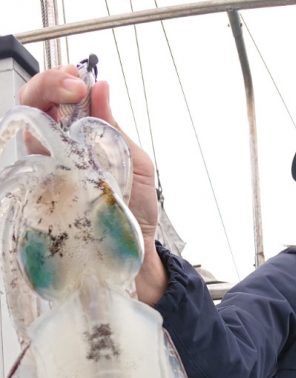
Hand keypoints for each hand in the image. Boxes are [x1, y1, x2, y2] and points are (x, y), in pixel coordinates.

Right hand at [19, 66, 166, 303]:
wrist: (138, 251)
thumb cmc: (136, 209)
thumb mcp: (135, 161)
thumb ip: (114, 128)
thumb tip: (101, 87)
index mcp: (80, 138)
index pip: (58, 100)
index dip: (61, 81)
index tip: (80, 79)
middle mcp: (58, 152)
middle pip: (33, 108)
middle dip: (47, 86)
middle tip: (72, 85)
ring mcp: (48, 174)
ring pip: (28, 133)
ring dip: (42, 109)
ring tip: (67, 102)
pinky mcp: (44, 198)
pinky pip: (30, 171)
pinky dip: (39, 151)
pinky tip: (58, 144)